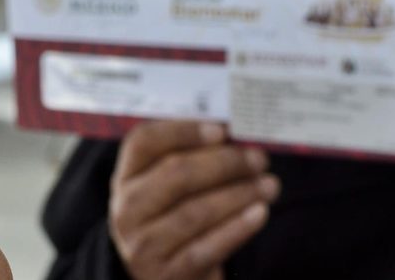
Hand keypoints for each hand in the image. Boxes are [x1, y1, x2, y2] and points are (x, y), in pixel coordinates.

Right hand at [109, 120, 279, 279]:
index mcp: (126, 175)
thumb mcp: (169, 186)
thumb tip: (237, 132)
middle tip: (259, 159)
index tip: (223, 130)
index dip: (184, 131)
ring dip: (239, 194)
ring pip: (195, 212)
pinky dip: (237, 228)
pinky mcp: (166, 273)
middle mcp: (127, 209)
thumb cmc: (175, 215)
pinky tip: (260, 212)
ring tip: (269, 185)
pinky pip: (207, 247)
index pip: (145, 141)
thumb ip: (193, 156)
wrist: (166, 275)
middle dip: (225, 163)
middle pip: (175, 175)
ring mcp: (143, 244)